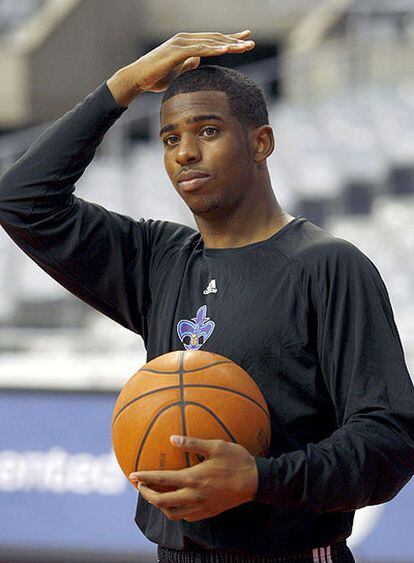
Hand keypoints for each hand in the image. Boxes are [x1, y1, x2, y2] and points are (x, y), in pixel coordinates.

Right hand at [107, 30, 254, 105]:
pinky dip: (213, 49)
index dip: (229, 40)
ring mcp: (181, 43)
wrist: (138, 78)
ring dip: (228, 44)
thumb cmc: (155, 76)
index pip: (213, 40)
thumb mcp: (177, 71)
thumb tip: (197, 60)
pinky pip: (199, 49)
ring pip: (210, 42)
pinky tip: (225, 50)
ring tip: (244, 46)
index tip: (245, 40)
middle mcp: (185, 39)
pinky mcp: (176, 51)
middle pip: (215, 39)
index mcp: (187, 44)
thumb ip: (187, 64)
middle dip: (234, 40)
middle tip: (251, 42)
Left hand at [129, 435, 258, 521]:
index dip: (145, 478)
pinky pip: (185, 517)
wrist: (256, 481)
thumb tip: (172, 438)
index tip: (132, 475)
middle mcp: (194, 496)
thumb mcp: (215, 445)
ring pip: (172, 513)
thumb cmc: (236, 459)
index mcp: (193, 478)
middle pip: (162, 501)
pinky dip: (175, 511)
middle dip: (147, 494)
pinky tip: (175, 502)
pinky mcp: (208, 513)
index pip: (162, 480)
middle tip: (139, 487)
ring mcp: (201, 507)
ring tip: (154, 495)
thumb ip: (192, 443)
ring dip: (159, 505)